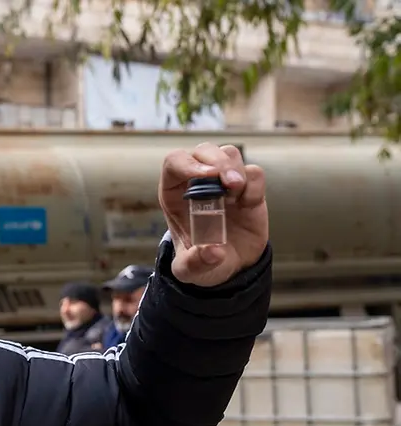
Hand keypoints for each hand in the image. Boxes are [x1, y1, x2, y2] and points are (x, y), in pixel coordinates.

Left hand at [160, 143, 267, 287]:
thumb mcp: (190, 271)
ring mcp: (224, 183)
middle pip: (203, 150)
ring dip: (235, 168)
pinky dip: (254, 184)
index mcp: (175, 195)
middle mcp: (198, 183)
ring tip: (236, 192)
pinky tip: (248, 203)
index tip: (206, 176)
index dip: (187, 164)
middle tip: (228, 183)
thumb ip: (194, 264)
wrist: (230, 268)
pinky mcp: (248, 190)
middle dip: (216, 161)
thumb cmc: (202, 262)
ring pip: (229, 154)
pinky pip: (254, 173)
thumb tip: (213, 252)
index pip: (174, 163)